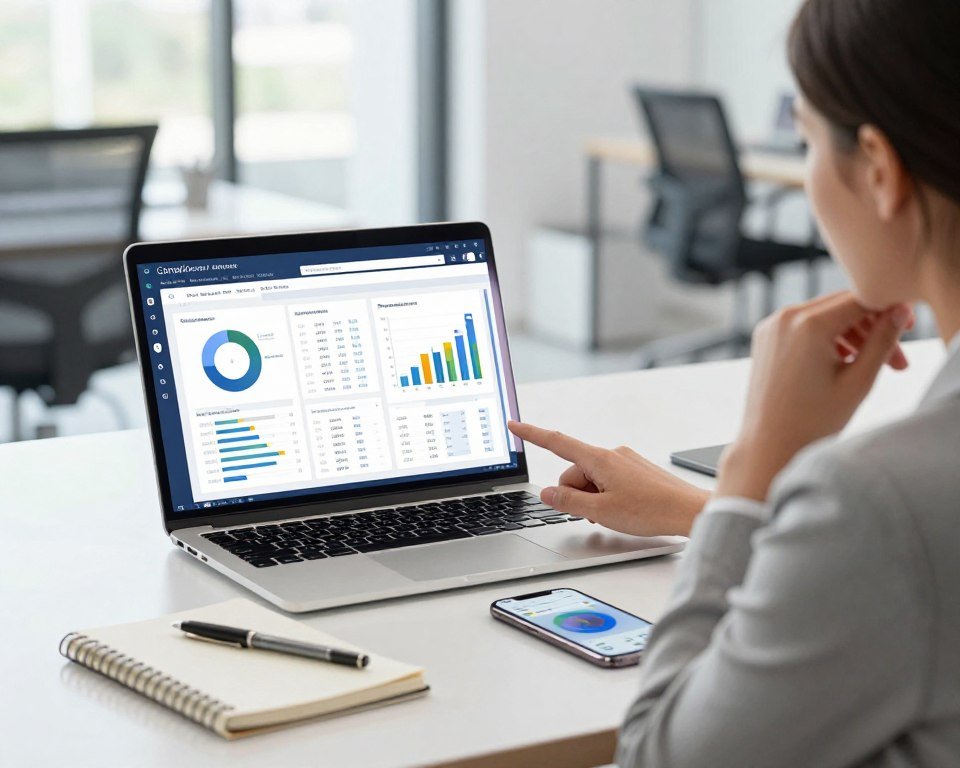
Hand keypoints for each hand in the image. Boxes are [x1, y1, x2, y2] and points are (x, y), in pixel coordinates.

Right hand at [507, 421, 708, 536]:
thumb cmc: (652, 510)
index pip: (557, 442)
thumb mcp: (602, 512)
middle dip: (576, 494)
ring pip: (592, 479)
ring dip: (593, 498)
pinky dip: (606, 496)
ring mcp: (625, 461)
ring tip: (614, 515)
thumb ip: (569, 502)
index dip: (532, 434)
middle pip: (574, 472)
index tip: (514, 426)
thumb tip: (547, 493)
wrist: (690, 511)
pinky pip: (608, 481)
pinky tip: (623, 510)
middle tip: (595, 515)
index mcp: (600, 459)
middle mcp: (612, 453)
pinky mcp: (635, 469)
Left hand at [717, 291, 912, 500]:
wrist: (768, 444)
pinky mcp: (765, 337)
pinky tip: (846, 364)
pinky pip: (805, 326)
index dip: (891, 309)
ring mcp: (771, 326)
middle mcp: (786, 316)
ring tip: (877, 368)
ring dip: (853, 336)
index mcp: (809, 323)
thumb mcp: (859, 380)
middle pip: (844, 306)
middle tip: (899, 361)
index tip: (910, 329)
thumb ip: (884, 341)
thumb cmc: (814, 420)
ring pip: (825, 316)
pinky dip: (828, 339)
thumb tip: (902, 310)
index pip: (862, 298)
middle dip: (874, 328)